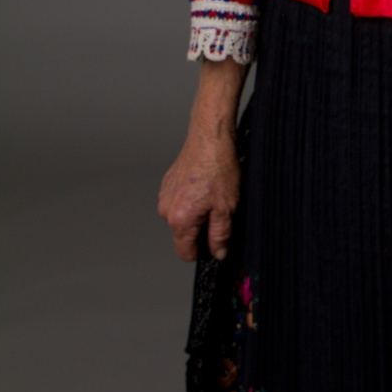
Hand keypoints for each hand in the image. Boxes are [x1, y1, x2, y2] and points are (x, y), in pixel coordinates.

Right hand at [158, 126, 239, 261]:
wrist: (210, 137)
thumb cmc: (218, 168)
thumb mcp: (226, 208)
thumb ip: (220, 236)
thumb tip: (218, 253)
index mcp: (179, 220)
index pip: (185, 253)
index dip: (202, 252)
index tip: (214, 242)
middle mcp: (166, 210)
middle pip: (183, 234)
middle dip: (201, 228)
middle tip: (218, 209)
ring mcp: (165, 195)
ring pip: (181, 217)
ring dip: (195, 212)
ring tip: (211, 194)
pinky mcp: (167, 183)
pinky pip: (179, 201)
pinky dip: (191, 198)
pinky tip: (204, 185)